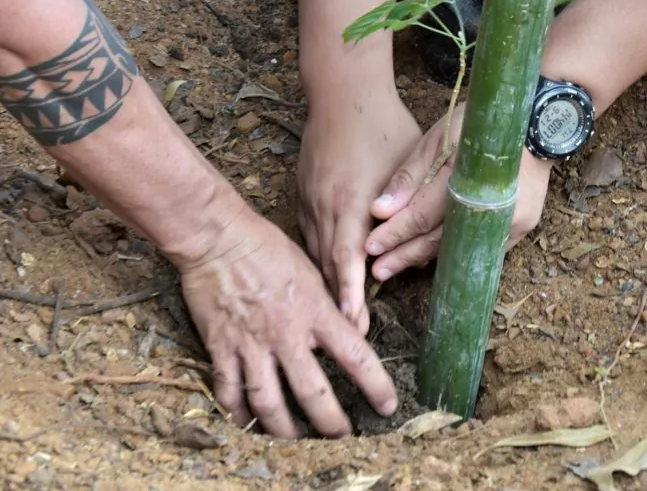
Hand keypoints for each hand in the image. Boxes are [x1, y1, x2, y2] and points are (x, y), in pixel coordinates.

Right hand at [179, 206, 397, 438]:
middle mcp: (286, 334)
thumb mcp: (312, 272)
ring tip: (295, 444)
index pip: (355, 356)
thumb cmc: (269, 249)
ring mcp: (252, 344)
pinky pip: (229, 390)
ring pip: (270, 402)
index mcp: (316, 312)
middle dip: (331, 422)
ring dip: (285, 430)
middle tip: (342, 438)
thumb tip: (350, 330)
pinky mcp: (221, 347)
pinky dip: (236, 413)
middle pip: (313, 392)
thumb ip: (328, 306)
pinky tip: (245, 425)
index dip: (375, 384)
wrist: (220, 239)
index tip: (387, 405)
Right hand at [296, 85, 420, 331]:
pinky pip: (308, 233)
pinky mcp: (303, 192)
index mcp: (351, 201)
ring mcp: (309, 199)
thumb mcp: (407, 162)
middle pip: (327, 263)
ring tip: (337, 315)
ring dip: (326, 282)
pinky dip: (317, 258)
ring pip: (315, 251)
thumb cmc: (381, 124)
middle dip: (337, 300)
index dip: (351, 292)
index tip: (354, 322)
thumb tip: (417, 240)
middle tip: (346, 334)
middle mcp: (324, 206)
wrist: (341, 90)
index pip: (348, 258)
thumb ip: (409, 203)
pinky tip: (324, 275)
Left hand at [364, 102, 551, 280]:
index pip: (422, 216)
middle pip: (439, 240)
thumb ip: (410, 176)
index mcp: (465, 176)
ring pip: (460, 248)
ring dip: (426, 258)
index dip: (394, 233)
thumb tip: (380, 211)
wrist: (536, 124)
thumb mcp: (438, 139)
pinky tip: (431, 256)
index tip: (369, 247)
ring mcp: (510, 220)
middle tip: (378, 271)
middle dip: (405, 255)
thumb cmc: (479, 126)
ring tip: (397, 266)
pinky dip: (454, 250)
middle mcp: (490, 204)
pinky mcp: (522, 228)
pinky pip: (480, 245)